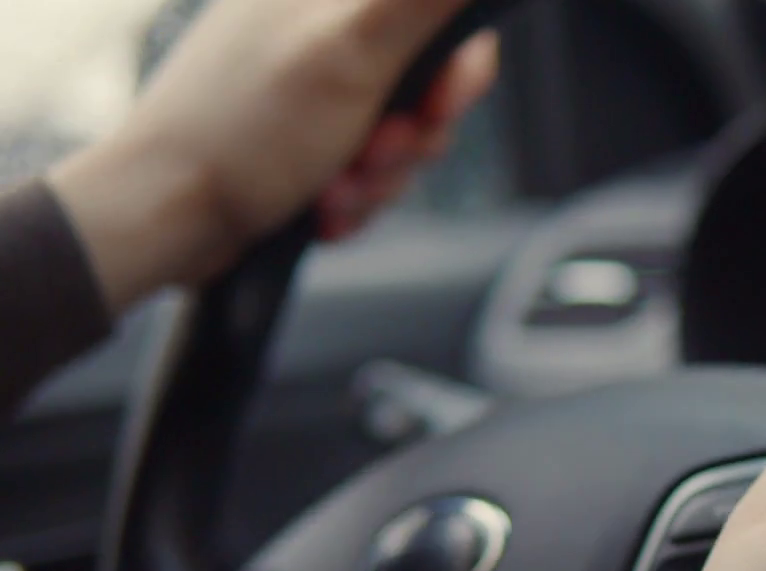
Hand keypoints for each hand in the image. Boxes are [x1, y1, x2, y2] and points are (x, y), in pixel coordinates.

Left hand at [46, 0, 496, 312]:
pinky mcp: (305, 131)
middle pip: (429, 78)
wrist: (169, 216)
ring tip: (335, 189)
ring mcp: (312, 81)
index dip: (459, 69)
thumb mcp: (350, 52)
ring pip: (404, 130)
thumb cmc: (243, 134)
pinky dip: (357, 194)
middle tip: (372, 154)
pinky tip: (321, 203)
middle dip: (413, 135)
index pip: (438, 15)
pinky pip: (371, 164)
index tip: (439, 107)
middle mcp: (317, 23)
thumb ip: (417, 1)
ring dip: (382, 176)